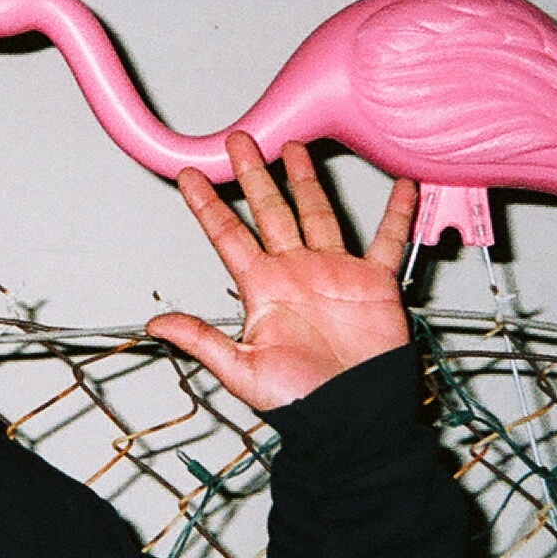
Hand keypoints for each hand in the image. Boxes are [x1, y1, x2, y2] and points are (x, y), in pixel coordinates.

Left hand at [146, 133, 418, 412]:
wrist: (351, 416)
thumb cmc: (300, 401)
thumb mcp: (241, 371)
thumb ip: (201, 341)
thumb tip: (156, 323)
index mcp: (263, 289)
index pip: (228, 236)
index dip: (208, 206)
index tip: (189, 176)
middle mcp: (295, 273)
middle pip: (270, 211)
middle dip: (255, 175)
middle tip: (241, 141)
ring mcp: (334, 272)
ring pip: (317, 213)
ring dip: (308, 181)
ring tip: (296, 147)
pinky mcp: (372, 282)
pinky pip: (387, 240)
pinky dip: (397, 214)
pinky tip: (400, 187)